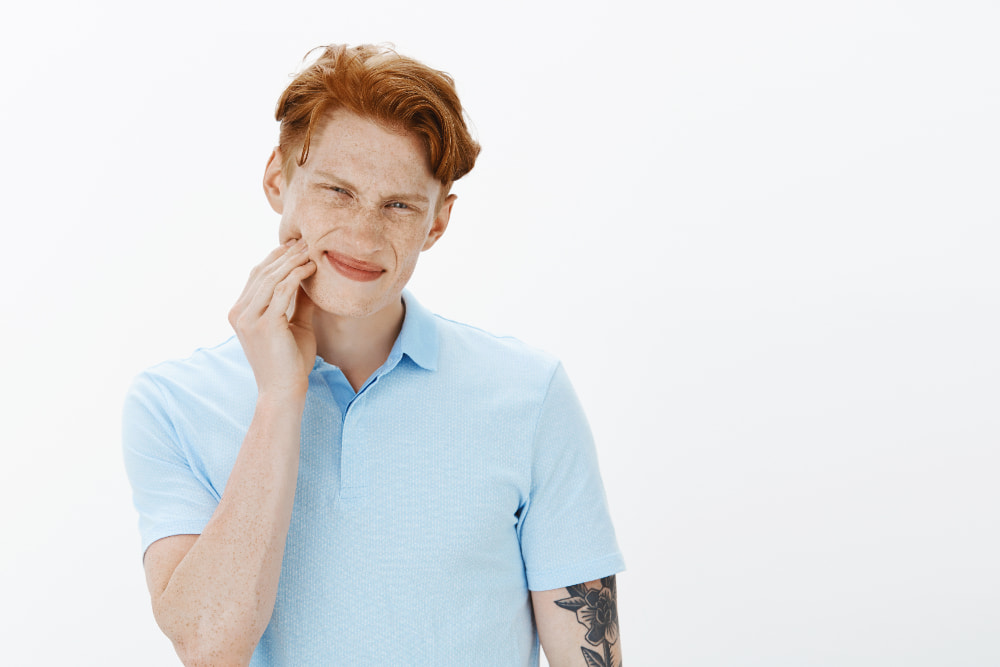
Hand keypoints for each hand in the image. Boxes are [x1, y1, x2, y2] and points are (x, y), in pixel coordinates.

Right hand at [228, 239, 317, 398]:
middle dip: (286, 255)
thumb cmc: (291, 361)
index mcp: (241, 312)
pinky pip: (282, 290)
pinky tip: (312, 268)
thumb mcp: (294, 324)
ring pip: (272, 278)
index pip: (257, 275)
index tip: (298, 245)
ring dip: (293, 261)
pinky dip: (297, 276)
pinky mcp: (263, 324)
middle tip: (307, 242)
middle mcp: (239, 312)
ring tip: (312, 251)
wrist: (284, 391)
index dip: (276, 257)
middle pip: (263, 272)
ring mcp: (248, 318)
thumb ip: (298, 301)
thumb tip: (310, 278)